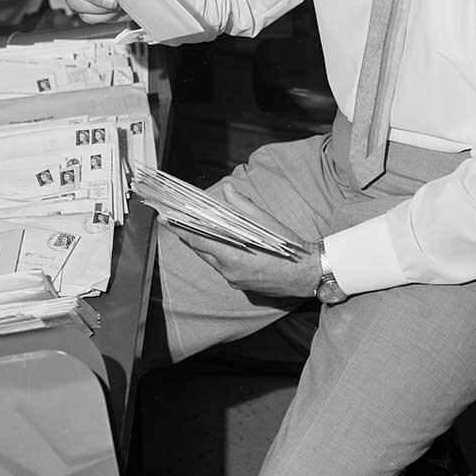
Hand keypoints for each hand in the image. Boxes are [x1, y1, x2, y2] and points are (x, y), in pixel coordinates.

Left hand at [172, 182, 321, 297]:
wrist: (308, 275)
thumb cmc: (288, 248)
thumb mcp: (266, 222)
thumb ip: (243, 206)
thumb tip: (228, 189)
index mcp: (233, 254)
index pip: (198, 240)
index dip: (180, 229)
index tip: (167, 219)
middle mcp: (229, 270)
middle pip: (202, 251)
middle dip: (191, 235)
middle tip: (180, 220)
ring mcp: (234, 280)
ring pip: (212, 260)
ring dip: (206, 246)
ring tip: (200, 229)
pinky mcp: (241, 286)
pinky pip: (223, 268)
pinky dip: (219, 256)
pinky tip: (223, 245)